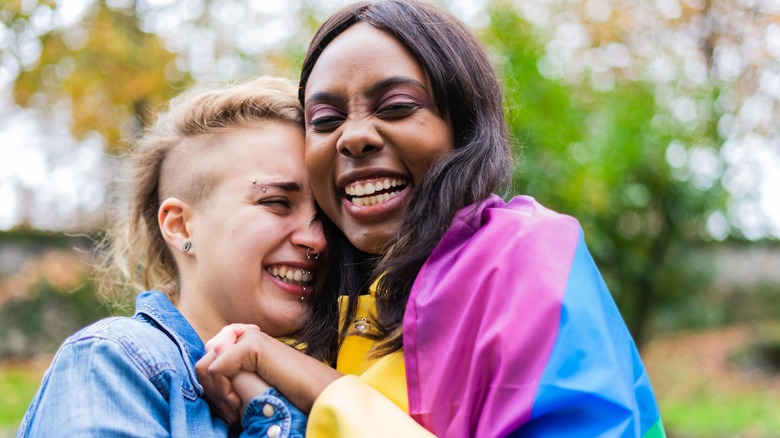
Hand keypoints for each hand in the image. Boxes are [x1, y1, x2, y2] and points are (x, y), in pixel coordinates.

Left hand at [206, 326, 343, 412]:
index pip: (208, 358)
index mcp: (244, 341)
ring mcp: (247, 336)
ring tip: (235, 409)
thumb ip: (231, 374)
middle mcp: (244, 334)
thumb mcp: (252, 382)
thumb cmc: (289, 391)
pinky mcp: (251, 344)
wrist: (315, 391)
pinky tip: (239, 403)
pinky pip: (216, 369)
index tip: (231, 409)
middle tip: (231, 412)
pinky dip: (223, 392)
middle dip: (212, 392)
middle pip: (203, 361)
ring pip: (205, 366)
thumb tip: (206, 372)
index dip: (213, 387)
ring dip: (216, 393)